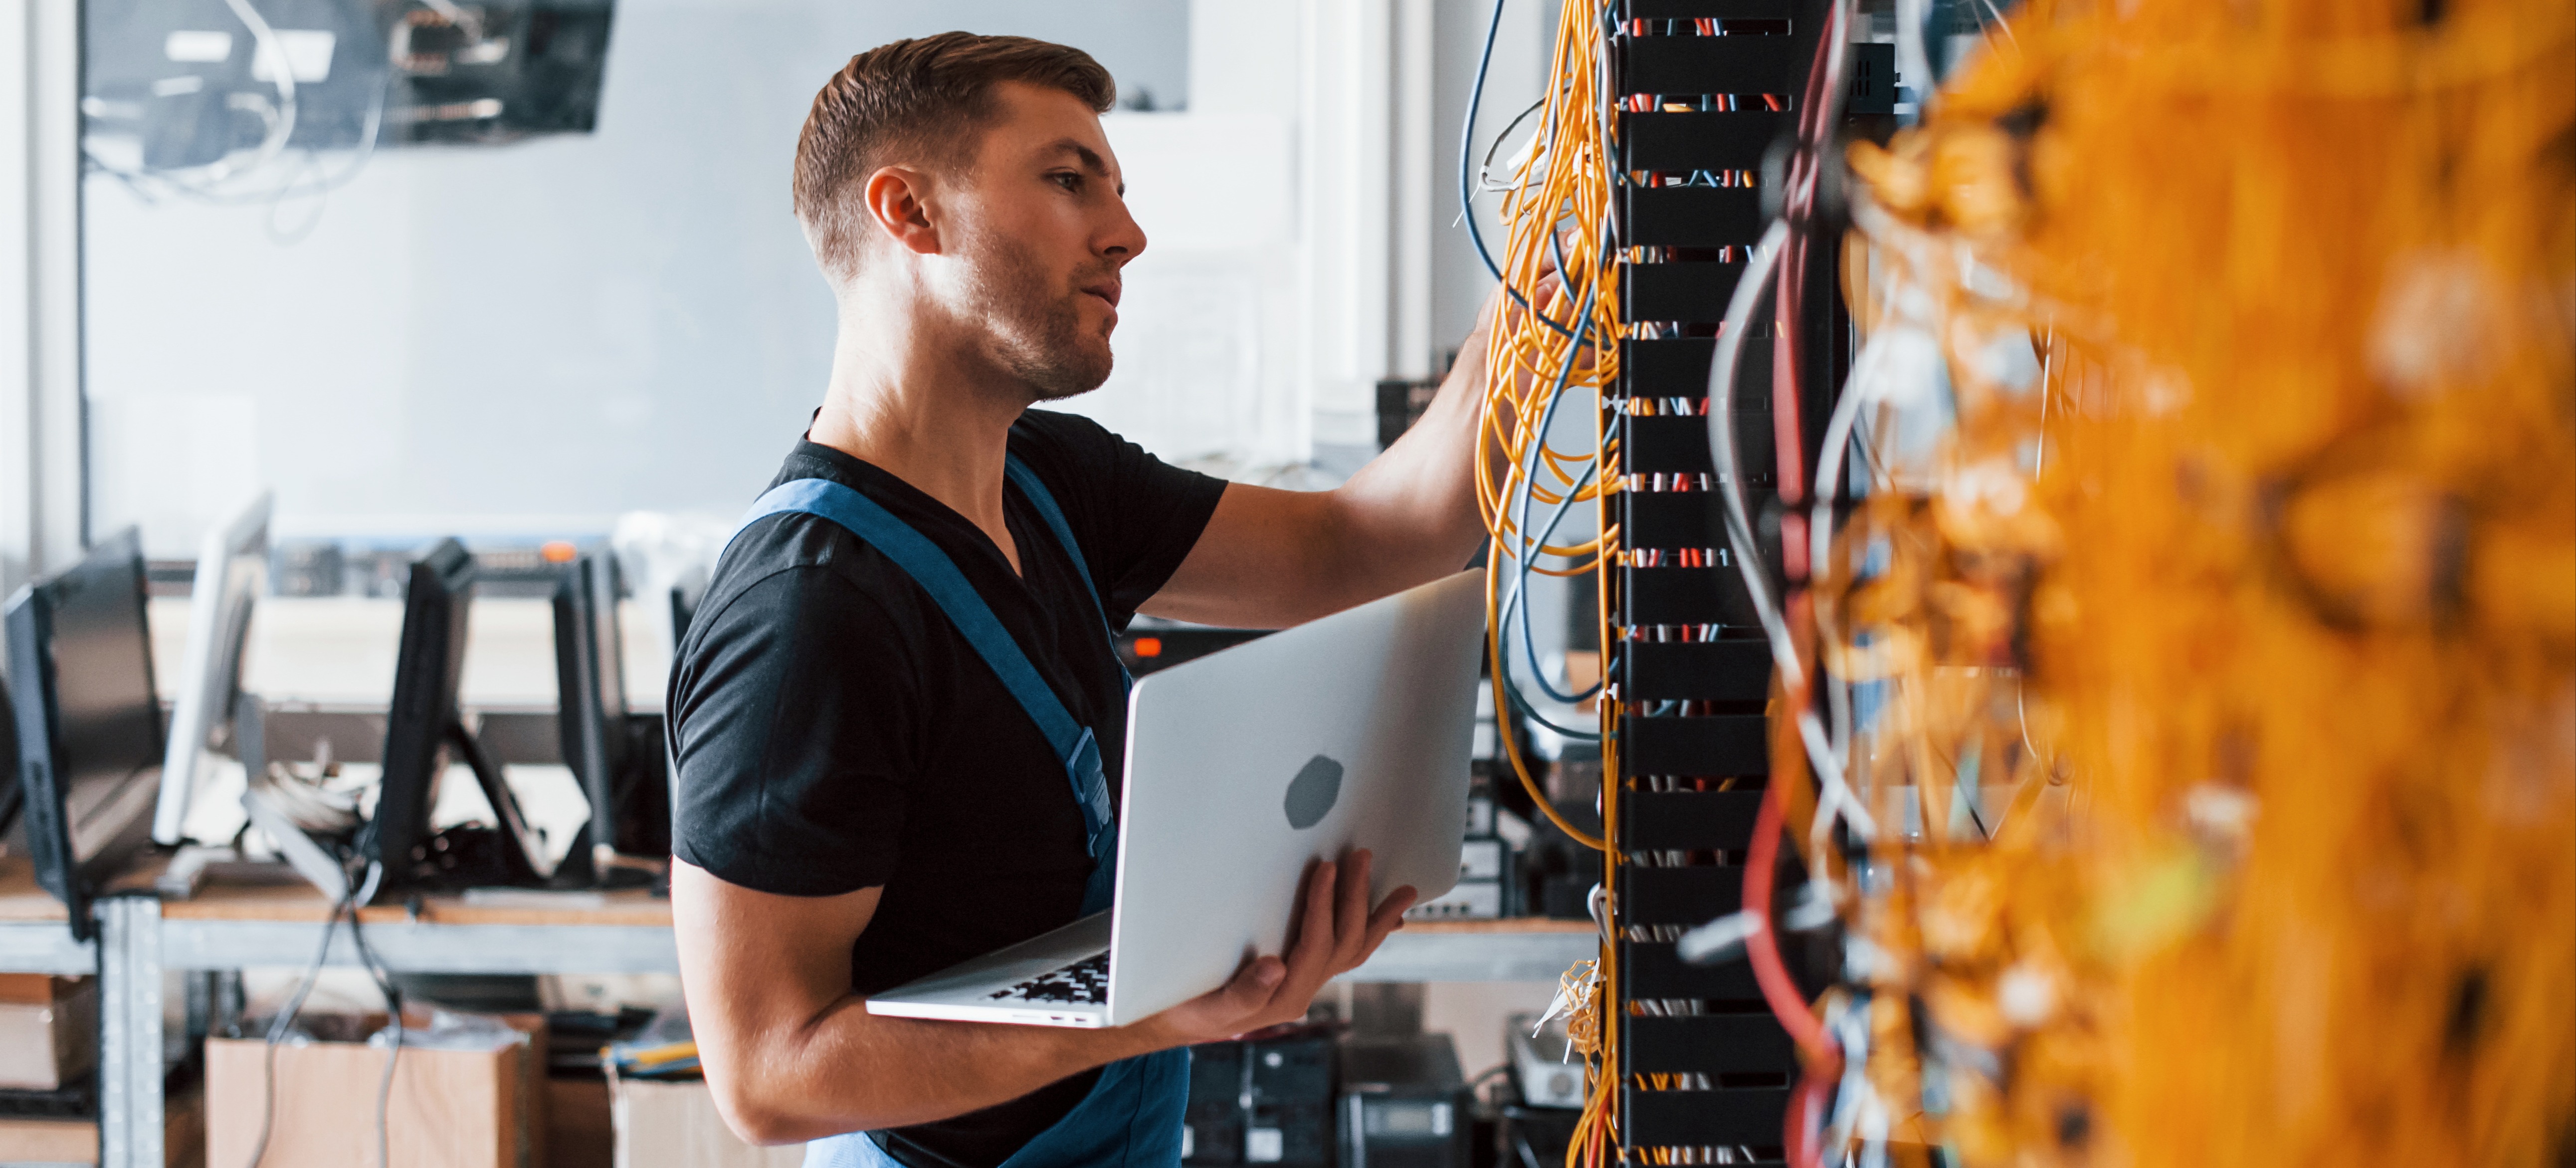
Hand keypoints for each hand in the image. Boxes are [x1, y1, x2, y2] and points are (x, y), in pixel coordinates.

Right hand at [1132, 851, 1415, 1046]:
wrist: (1178, 1021)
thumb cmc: (1190, 1009)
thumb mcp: (1210, 1006)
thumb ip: (1243, 992)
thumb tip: (1275, 965)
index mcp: (1286, 995)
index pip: (1315, 945)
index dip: (1323, 905)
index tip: (1325, 867)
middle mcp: (1304, 989)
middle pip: (1344, 943)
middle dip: (1357, 898)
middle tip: (1361, 856)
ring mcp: (1307, 981)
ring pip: (1354, 948)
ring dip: (1377, 916)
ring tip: (1403, 891)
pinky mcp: (1302, 972)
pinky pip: (1346, 951)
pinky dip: (1370, 932)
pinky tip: (1387, 918)